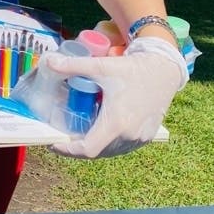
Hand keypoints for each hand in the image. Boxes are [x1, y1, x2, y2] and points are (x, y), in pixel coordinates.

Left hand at [46, 36, 187, 158]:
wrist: (164, 69)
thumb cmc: (133, 69)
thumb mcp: (101, 66)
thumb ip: (73, 66)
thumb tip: (48, 62)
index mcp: (116, 123)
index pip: (87, 149)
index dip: (67, 150)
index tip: (54, 142)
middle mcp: (129, 135)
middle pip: (97, 151)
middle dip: (78, 146)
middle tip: (64, 134)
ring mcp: (140, 138)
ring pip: (111, 151)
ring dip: (95, 145)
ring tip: (80, 133)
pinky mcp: (147, 136)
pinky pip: (123, 147)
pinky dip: (110, 143)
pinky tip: (102, 130)